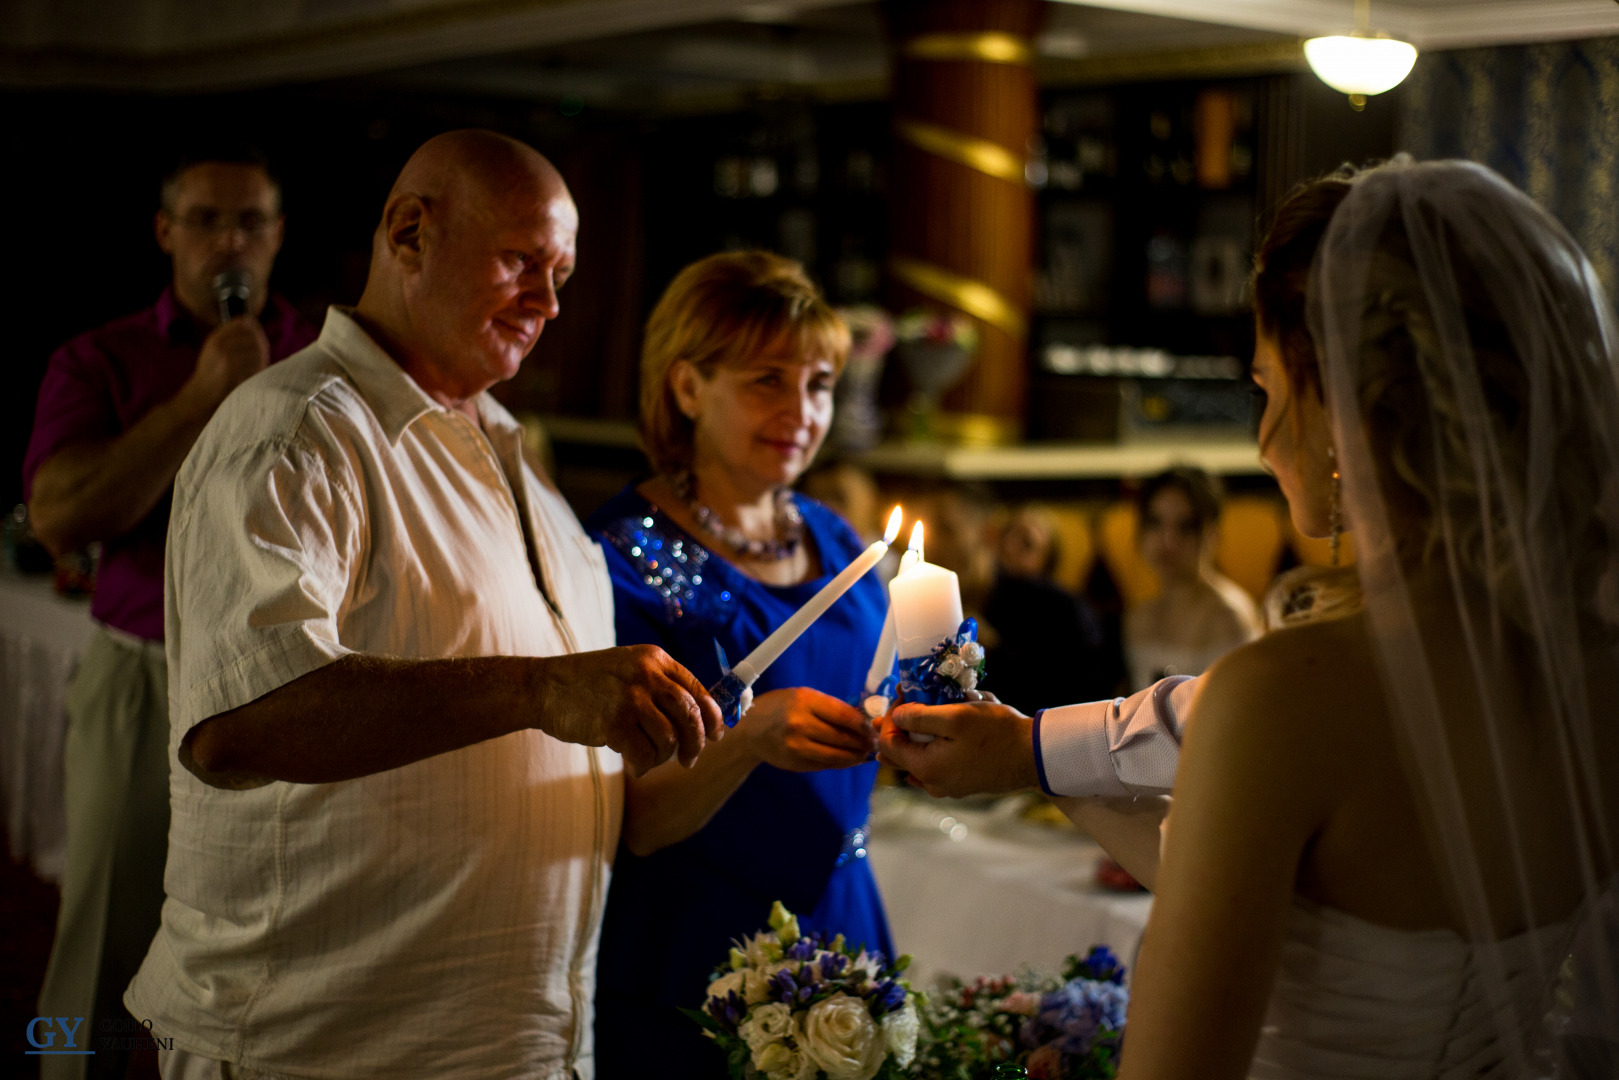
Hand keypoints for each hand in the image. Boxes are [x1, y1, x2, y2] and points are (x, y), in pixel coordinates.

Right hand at [180, 316, 270, 416]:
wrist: (200, 398)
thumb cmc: (211, 375)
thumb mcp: (214, 351)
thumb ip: (230, 337)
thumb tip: (251, 322)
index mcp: (215, 339)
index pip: (243, 323)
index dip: (255, 328)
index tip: (259, 336)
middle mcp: (220, 346)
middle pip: (253, 337)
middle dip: (262, 346)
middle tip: (263, 355)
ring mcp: (227, 360)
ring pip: (257, 352)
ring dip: (262, 360)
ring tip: (258, 367)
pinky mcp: (234, 374)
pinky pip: (256, 367)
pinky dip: (259, 371)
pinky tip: (254, 375)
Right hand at [534, 645, 722, 776]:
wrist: (543, 687)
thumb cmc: (588, 684)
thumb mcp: (628, 669)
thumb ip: (659, 686)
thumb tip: (699, 718)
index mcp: (655, 659)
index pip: (698, 689)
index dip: (712, 717)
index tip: (717, 735)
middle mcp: (647, 674)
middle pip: (691, 715)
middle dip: (697, 742)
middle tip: (690, 759)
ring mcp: (630, 698)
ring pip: (670, 738)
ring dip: (665, 757)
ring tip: (650, 760)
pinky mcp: (614, 722)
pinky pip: (645, 754)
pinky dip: (644, 766)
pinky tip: (635, 766)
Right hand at [738, 688, 876, 771]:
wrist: (751, 729)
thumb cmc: (782, 708)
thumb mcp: (805, 698)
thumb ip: (831, 709)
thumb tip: (864, 720)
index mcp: (805, 701)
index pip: (844, 715)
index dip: (863, 725)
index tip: (874, 728)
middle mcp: (800, 723)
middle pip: (842, 737)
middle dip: (863, 742)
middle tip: (875, 743)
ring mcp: (796, 746)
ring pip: (836, 755)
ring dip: (855, 756)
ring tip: (865, 753)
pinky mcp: (795, 762)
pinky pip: (825, 764)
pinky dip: (840, 763)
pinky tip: (849, 759)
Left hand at [876, 700, 1038, 797]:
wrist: (1034, 756)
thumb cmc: (997, 733)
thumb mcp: (956, 717)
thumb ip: (919, 717)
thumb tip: (896, 717)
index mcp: (926, 768)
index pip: (888, 743)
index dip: (890, 717)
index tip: (904, 696)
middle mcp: (933, 784)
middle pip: (901, 752)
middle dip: (902, 724)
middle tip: (909, 700)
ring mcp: (947, 787)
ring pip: (918, 757)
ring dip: (919, 732)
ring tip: (930, 709)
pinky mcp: (961, 784)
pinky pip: (936, 763)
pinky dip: (934, 745)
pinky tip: (943, 730)